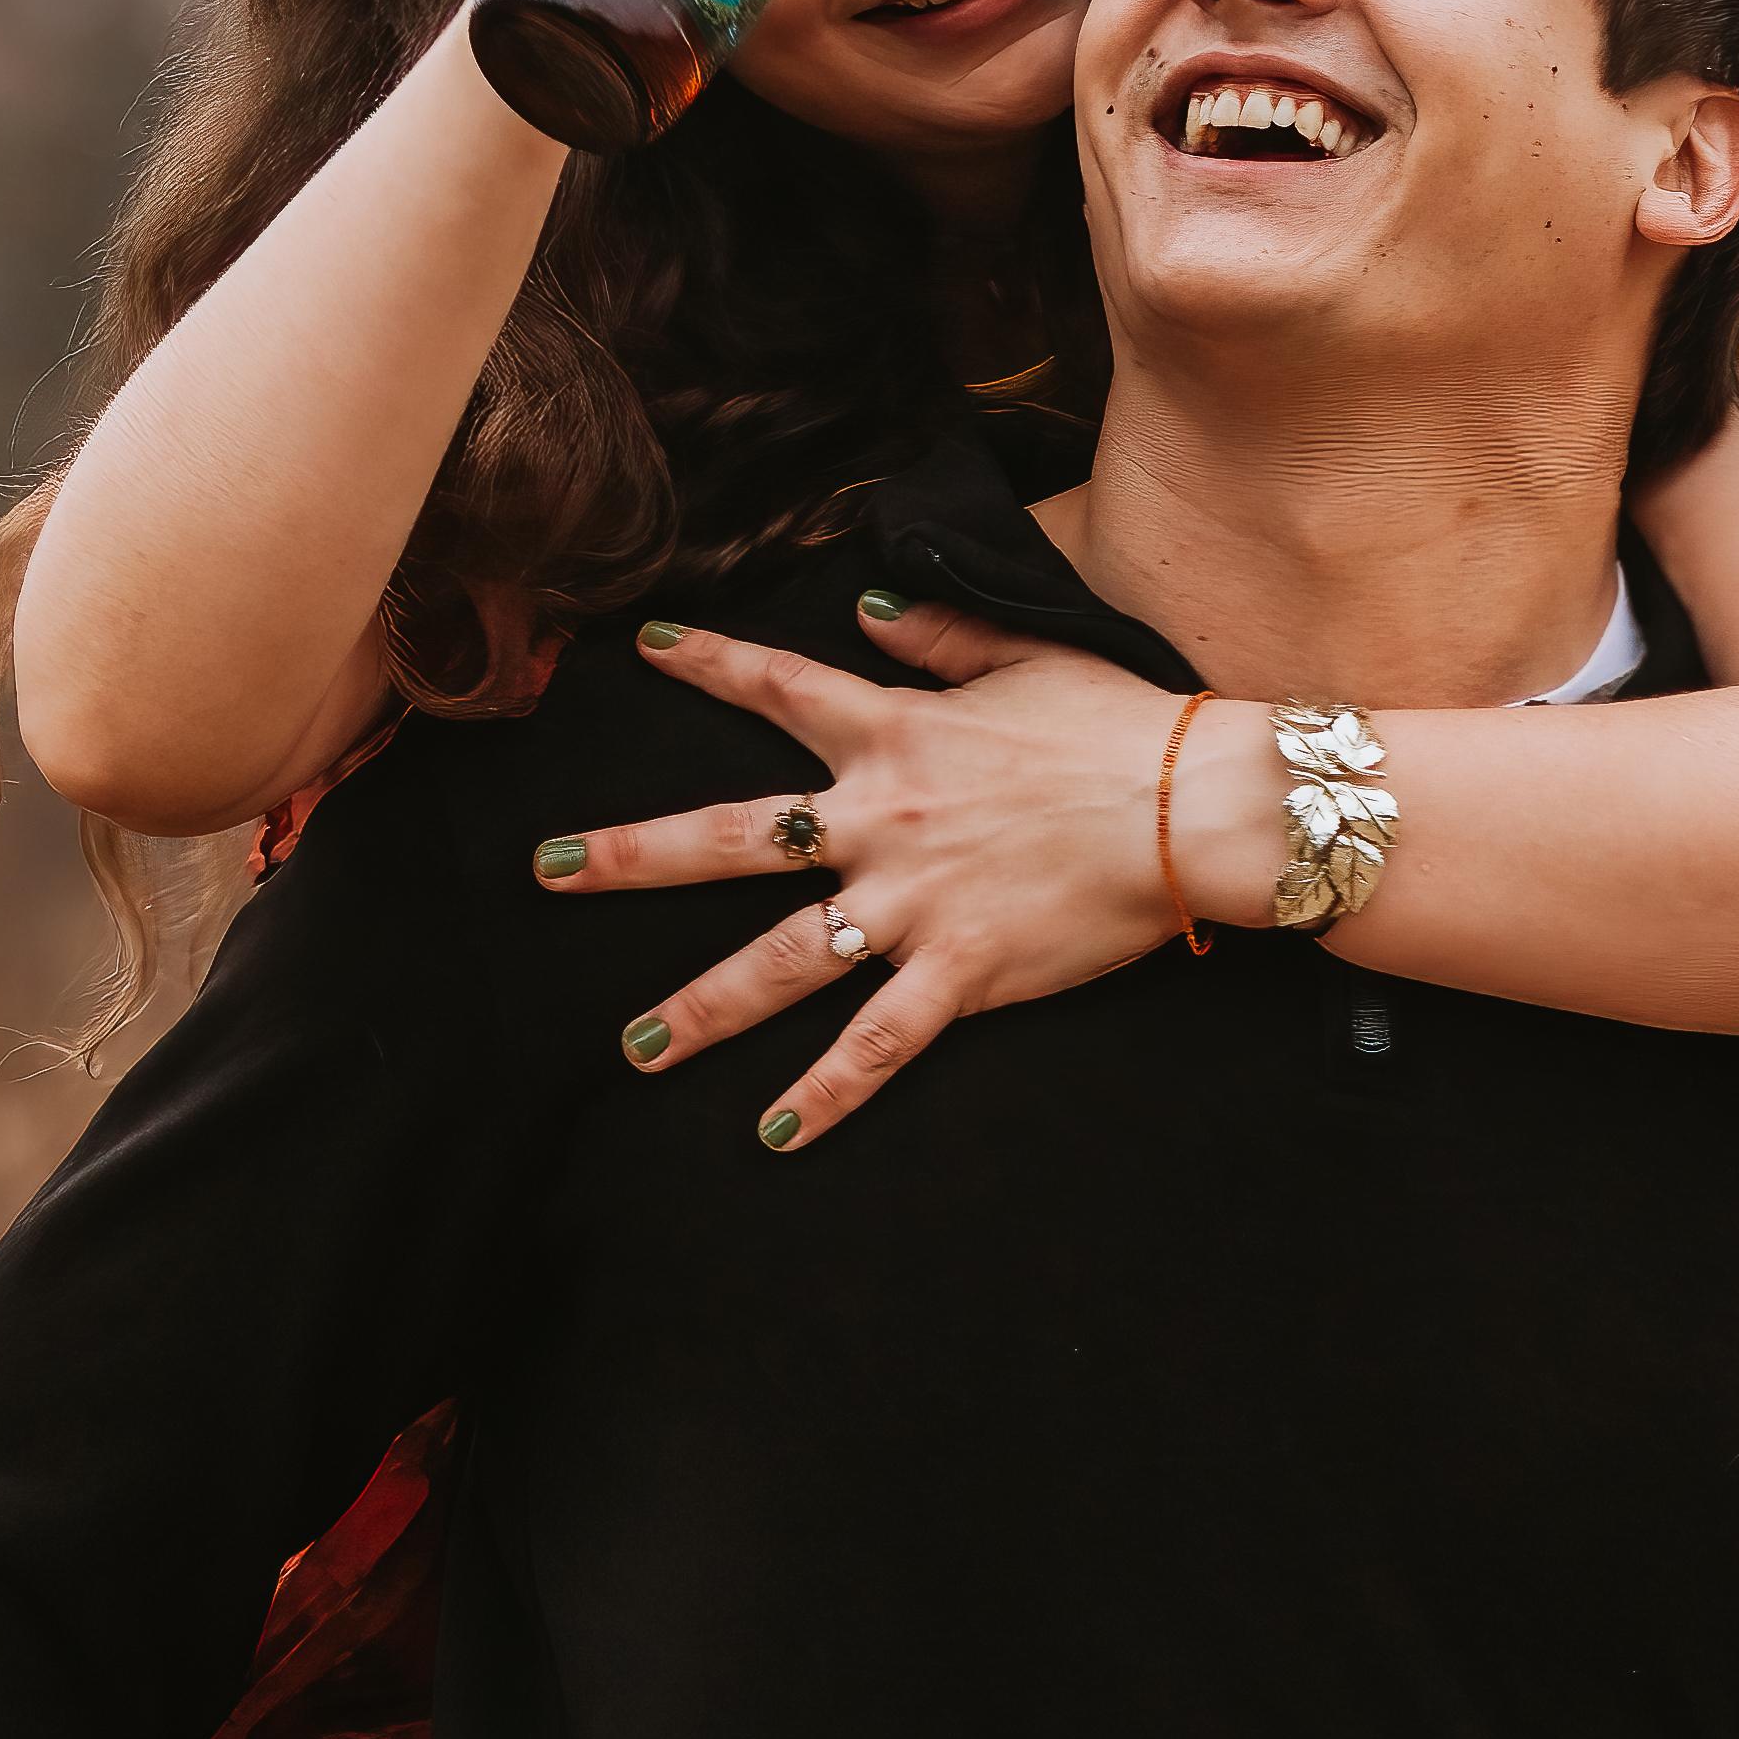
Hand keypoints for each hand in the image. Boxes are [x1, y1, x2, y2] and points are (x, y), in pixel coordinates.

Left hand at [531, 606, 1273, 1146]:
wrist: (1191, 806)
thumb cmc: (1118, 724)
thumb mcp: (1024, 652)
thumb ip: (935, 633)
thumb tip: (866, 602)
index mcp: (894, 733)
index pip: (779, 687)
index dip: (708, 660)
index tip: (644, 644)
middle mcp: (879, 821)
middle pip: (731, 839)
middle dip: (630, 857)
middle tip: (547, 870)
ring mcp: (911, 905)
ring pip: (780, 964)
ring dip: (700, 1008)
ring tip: (632, 1048)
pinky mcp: (960, 974)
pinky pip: (875, 1046)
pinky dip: (823, 1097)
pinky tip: (770, 1136)